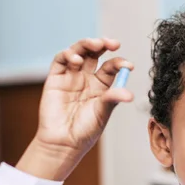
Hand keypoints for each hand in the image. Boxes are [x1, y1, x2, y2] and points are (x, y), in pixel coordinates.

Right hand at [17, 38, 133, 179]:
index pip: (111, 67)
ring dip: (86, 44)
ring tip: (95, 44)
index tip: (128, 65)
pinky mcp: (55, 78)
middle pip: (95, 53)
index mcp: (102, 85)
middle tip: (112, 43)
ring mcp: (71, 76)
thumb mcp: (103, 112)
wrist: (64, 142)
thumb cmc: (86, 129)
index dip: (120, 63)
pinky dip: (68, 54)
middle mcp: (87, 77)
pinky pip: (60, 60)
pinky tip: (77, 60)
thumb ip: (113, 99)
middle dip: (103, 44)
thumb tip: (129, 94)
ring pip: (79, 52)